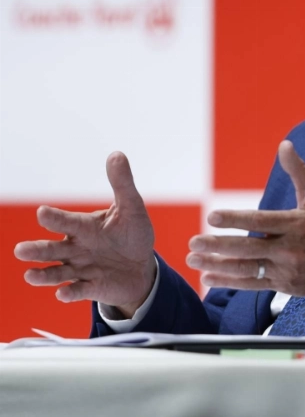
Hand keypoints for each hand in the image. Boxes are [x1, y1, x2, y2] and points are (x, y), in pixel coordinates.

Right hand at [13, 153, 156, 317]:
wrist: (141, 267)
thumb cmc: (132, 235)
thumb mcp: (132, 208)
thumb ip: (122, 184)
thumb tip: (116, 154)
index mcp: (84, 228)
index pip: (66, 222)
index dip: (55, 218)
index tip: (42, 213)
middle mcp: (76, 249)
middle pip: (52, 250)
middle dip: (37, 251)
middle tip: (20, 250)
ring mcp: (82, 269)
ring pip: (57, 273)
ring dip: (44, 275)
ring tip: (29, 275)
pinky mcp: (92, 287)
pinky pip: (78, 291)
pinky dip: (70, 293)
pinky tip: (62, 293)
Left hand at [187, 140, 304, 300]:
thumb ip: (298, 172)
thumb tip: (285, 145)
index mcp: (296, 224)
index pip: (261, 221)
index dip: (236, 220)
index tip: (212, 217)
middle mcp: (289, 248)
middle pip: (249, 247)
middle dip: (218, 245)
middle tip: (194, 241)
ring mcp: (285, 269)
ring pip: (246, 267)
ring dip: (217, 264)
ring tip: (193, 258)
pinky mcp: (283, 285)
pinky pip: (252, 284)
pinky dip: (229, 281)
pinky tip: (209, 278)